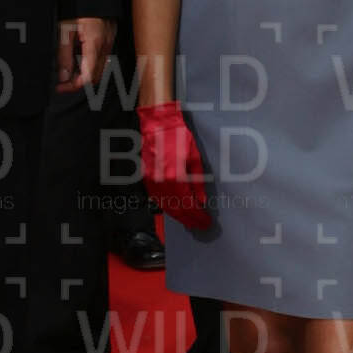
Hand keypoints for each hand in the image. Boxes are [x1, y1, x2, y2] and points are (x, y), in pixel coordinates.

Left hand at [56, 17, 116, 90]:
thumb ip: (64, 56)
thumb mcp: (65, 31)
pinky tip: (79, 57)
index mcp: (94, 45)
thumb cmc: (79, 8)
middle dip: (78, 82)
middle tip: (62, 81)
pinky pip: (102, 58)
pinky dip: (90, 63)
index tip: (61, 87)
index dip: (73, 86)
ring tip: (69, 70)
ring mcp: (110, 43)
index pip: (88, 77)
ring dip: (85, 73)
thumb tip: (64, 76)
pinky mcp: (110, 39)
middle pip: (95, 76)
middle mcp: (105, 46)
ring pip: (99, 69)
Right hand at [139, 101, 211, 231]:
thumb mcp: (195, 159)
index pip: (189, 205)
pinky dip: (168, 208)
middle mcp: (162, 184)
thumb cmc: (178, 138)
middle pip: (177, 210)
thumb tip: (201, 201)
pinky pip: (158, 200)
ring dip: (179, 217)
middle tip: (200, 226)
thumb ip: (198, 183)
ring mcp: (152, 184)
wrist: (157, 126)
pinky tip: (176, 211)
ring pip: (166, 207)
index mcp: (176, 178)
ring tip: (190, 222)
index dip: (198, 216)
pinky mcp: (146, 181)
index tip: (206, 222)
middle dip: (190, 220)